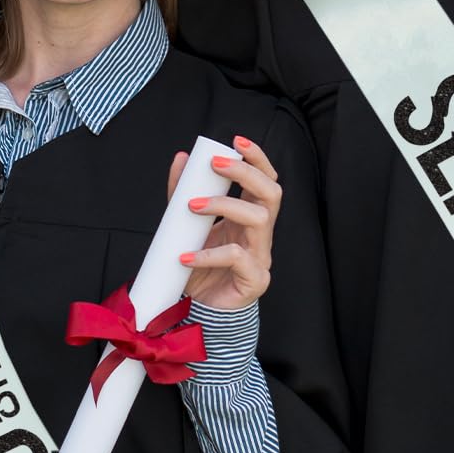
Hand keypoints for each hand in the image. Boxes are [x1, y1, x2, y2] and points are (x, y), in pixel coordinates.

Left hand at [167, 135, 280, 311]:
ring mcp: (261, 256)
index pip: (265, 179)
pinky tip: (185, 256)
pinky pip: (238, 258)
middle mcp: (261, 233)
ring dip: (225, 205)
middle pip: (272, 193)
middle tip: (215, 165)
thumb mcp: (187, 225)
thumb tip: (181, 158)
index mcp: (250, 216)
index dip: (257, 158)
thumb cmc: (198, 266)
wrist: (198, 311)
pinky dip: (209, 254)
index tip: (236, 141)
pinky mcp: (255, 280)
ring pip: (260, 219)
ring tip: (192, 207)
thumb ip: (184, 193)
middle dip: (245, 173)